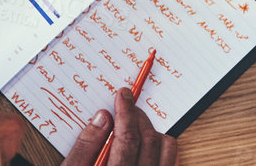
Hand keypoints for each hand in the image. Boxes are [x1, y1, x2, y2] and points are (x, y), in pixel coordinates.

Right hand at [61, 87, 175, 165]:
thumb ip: (84, 149)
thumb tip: (102, 118)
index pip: (126, 139)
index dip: (125, 112)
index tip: (122, 95)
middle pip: (149, 141)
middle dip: (139, 118)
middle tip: (127, 106)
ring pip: (167, 150)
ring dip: (154, 131)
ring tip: (137, 126)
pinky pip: (171, 164)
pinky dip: (165, 149)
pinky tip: (151, 145)